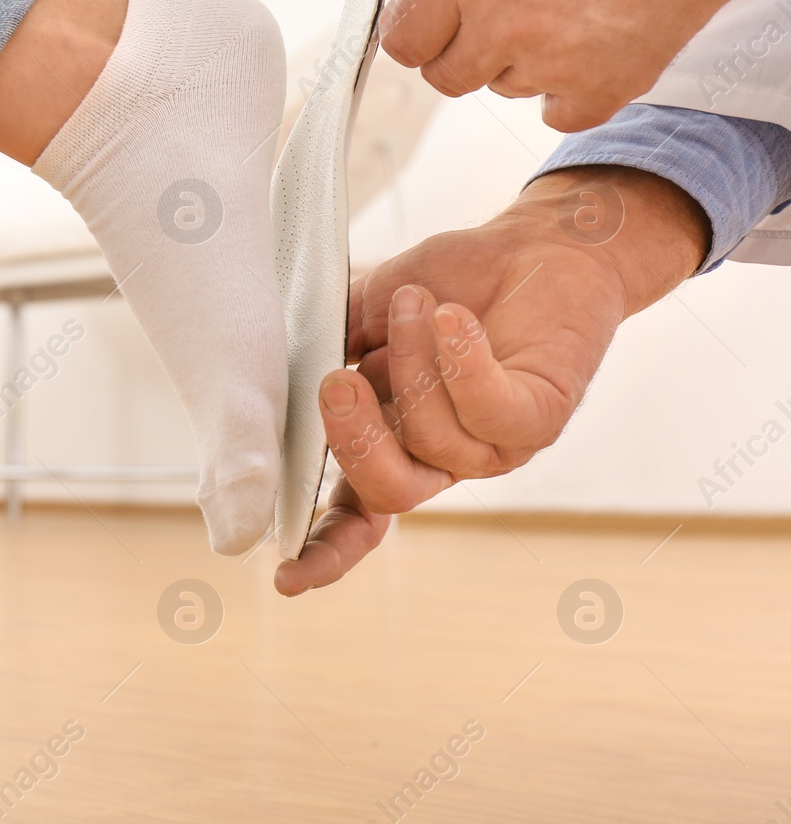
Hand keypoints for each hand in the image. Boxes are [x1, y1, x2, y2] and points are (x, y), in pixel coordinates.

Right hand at [274, 166, 708, 594]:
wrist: (534, 244)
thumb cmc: (446, 283)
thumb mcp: (361, 312)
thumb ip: (323, 345)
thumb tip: (283, 369)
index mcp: (388, 445)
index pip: (353, 520)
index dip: (322, 554)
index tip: (286, 580)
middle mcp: (439, 460)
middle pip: (389, 492)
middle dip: (354, 438)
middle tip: (338, 377)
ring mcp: (492, 447)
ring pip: (434, 438)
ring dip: (413, 358)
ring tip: (416, 300)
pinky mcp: (540, 418)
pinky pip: (491, 411)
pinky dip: (462, 360)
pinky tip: (452, 317)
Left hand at [354, 0, 786, 130]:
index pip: (401, 41)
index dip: (421, 26)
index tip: (445, 10)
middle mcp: (505, 22)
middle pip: (444, 78)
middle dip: (465, 46)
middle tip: (512, 1)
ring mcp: (554, 63)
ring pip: (500, 90)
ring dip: (519, 60)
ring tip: (567, 2)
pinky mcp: (601, 90)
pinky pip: (555, 113)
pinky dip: (568, 87)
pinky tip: (591, 37)